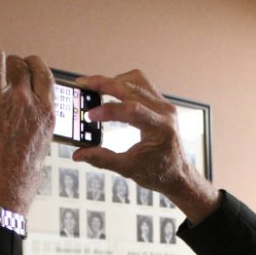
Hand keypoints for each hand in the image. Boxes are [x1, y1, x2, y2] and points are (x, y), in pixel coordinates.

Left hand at [0, 41, 53, 214]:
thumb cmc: (18, 182)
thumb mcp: (41, 150)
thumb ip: (36, 126)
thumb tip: (30, 121)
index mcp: (44, 112)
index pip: (40, 70)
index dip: (30, 64)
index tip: (23, 67)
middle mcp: (23, 100)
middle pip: (15, 62)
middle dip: (6, 65)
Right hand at [73, 70, 218, 221]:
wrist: (177, 174)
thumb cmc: (157, 173)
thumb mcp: (128, 169)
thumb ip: (102, 159)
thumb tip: (78, 154)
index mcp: (160, 129)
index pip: (132, 110)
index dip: (108, 110)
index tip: (89, 115)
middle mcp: (165, 112)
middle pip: (132, 88)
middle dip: (105, 84)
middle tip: (83, 84)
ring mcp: (164, 105)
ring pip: (136, 80)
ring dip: (114, 81)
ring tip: (94, 87)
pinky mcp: (160, 103)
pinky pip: (141, 84)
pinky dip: (123, 83)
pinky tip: (110, 91)